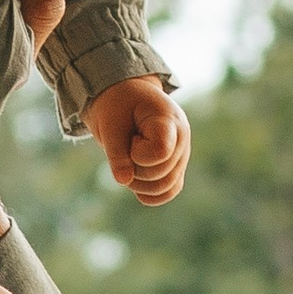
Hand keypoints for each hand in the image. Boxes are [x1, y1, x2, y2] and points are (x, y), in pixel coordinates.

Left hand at [86, 75, 191, 206]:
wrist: (128, 99)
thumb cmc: (118, 106)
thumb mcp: (110, 124)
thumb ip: (116, 152)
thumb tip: (124, 181)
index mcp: (168, 120)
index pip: (160, 152)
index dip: (138, 154)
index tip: (130, 137)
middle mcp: (181, 139)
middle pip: (161, 174)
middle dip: (134, 168)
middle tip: (124, 148)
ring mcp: (181, 154)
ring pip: (165, 187)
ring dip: (138, 183)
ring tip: (126, 161)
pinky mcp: (175, 167)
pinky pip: (168, 192)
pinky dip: (149, 194)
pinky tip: (133, 183)